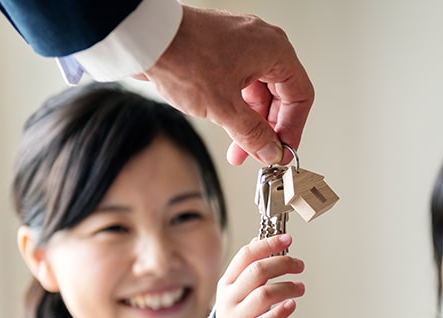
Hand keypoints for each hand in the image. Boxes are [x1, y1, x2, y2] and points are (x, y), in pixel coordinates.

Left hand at [141, 5, 313, 164]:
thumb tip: (271, 151)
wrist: (141, 38)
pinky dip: (236, 107)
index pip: (300, 96)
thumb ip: (253, 134)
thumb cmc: (181, 56)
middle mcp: (261, 44)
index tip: (281, 151)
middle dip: (268, 130)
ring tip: (238, 148)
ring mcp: (240, 46)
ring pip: (257, 92)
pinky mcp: (220, 51)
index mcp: (273, 49)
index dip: (293, 129)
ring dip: (249, 123)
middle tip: (259, 154)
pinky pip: (240, 84)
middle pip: (279, 96)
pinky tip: (226, 126)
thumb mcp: (224, 107)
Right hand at [215, 233, 304, 317]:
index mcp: (227, 282)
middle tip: (300, 265)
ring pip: (264, 295)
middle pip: (257, 271)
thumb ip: (248, 266)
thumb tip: (258, 239)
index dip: (268, 244)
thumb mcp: (238, 288)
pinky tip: (292, 305)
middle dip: (283, 263)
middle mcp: (229, 298)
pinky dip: (281, 312)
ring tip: (301, 288)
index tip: (287, 239)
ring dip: (288, 287)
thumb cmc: (240, 314)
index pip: (246, 255)